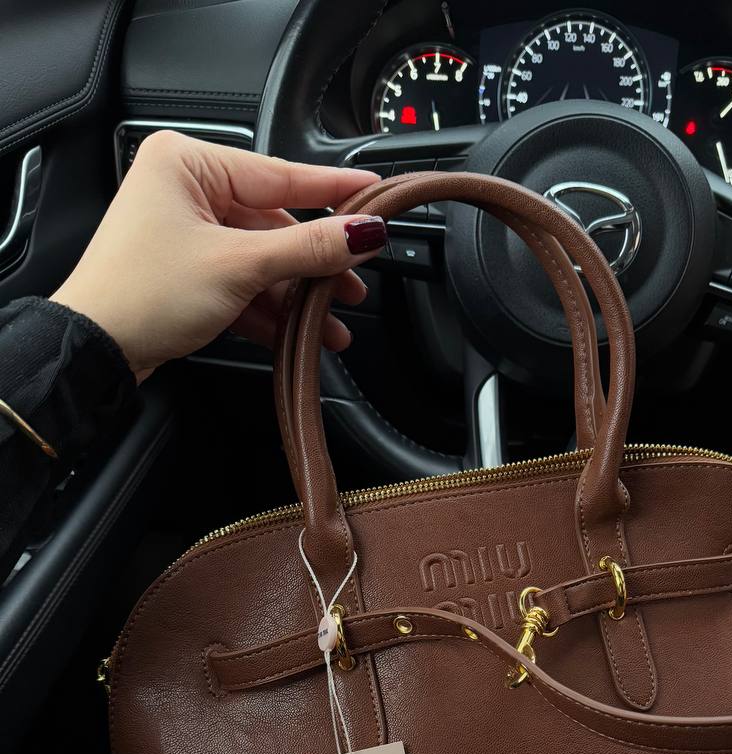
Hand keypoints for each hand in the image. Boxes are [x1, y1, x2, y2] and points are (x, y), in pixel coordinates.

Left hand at [51, 130, 386, 380]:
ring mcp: (185, 232)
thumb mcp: (240, 266)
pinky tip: (298, 335)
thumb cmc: (142, 294)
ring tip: (331, 326)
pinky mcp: (186, 271)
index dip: (333, 190)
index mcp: (189, 163)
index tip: (375, 194)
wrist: (95, 350)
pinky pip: (243, 282)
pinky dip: (270, 310)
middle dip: (315, 265)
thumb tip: (362, 233)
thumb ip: (308, 249)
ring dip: (296, 297)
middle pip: (274, 222)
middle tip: (353, 284)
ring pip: (262, 258)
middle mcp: (185, 189)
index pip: (281, 174)